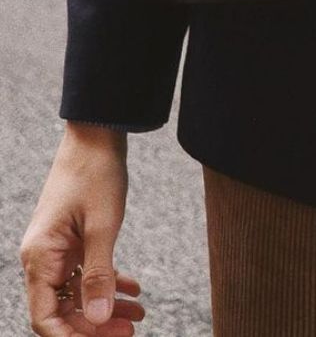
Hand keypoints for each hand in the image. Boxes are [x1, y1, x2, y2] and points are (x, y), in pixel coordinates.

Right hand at [20, 126, 144, 334]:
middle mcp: (43, 257)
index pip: (45, 318)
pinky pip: (86, 271)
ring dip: (106, 305)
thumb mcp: (102, 226)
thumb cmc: (95, 173)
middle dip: (95, 324)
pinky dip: (108, 282)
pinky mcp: (72, 239)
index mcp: (41, 257)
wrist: (97, 134)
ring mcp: (57, 248)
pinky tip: (133, 289)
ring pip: (78, 292)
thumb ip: (100, 275)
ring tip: (138, 314)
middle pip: (63, 309)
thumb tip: (97, 319)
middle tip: (130, 331)